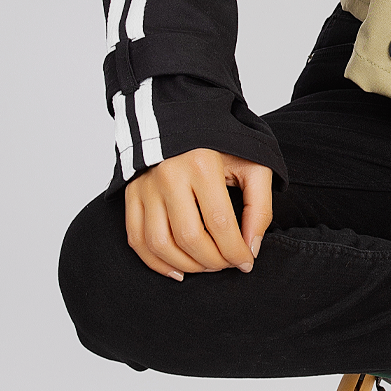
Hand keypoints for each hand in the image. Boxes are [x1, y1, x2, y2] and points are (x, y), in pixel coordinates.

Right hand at [124, 149, 273, 280]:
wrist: (184, 120)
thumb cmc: (222, 145)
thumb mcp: (252, 166)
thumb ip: (259, 206)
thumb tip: (251, 248)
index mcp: (202, 165)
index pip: (220, 224)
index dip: (236, 251)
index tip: (247, 262)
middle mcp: (169, 176)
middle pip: (189, 238)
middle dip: (214, 261)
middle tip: (228, 264)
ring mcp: (146, 186)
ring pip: (160, 243)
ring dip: (186, 265)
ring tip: (207, 266)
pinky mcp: (131, 194)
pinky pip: (137, 239)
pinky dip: (156, 262)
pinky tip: (178, 270)